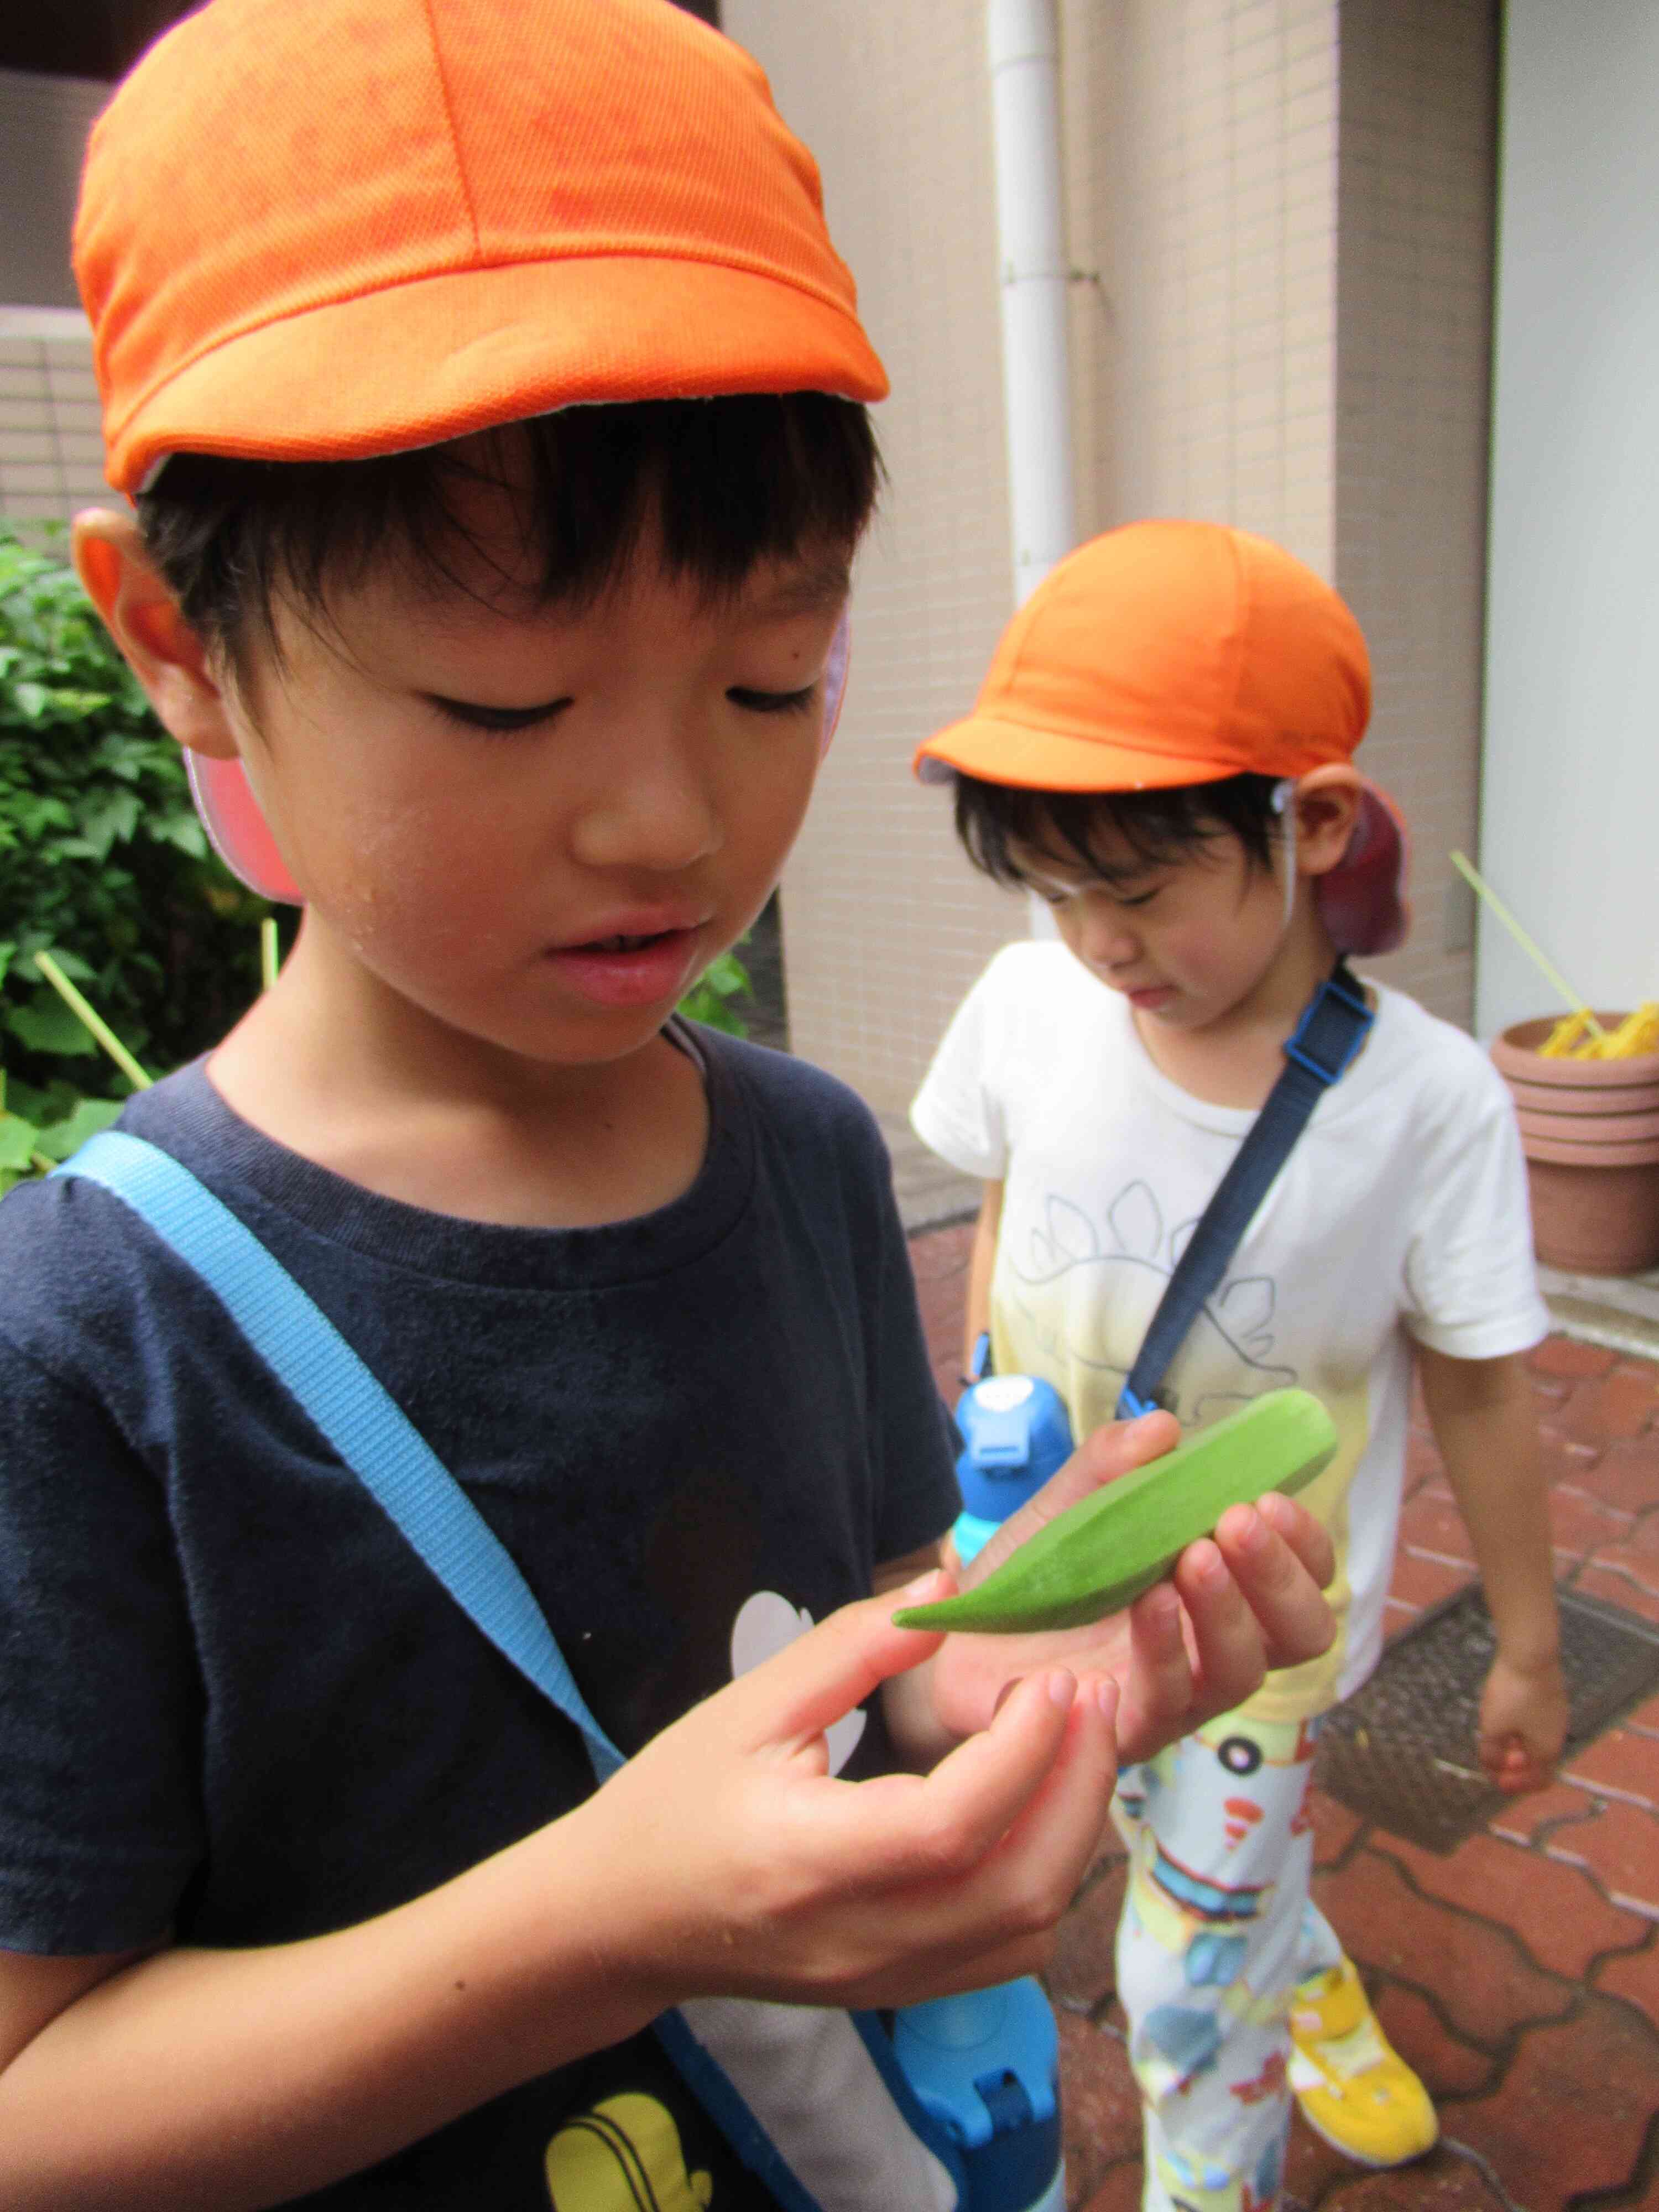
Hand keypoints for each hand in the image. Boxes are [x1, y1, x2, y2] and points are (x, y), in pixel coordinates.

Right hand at [565, 1576, 1119, 2015]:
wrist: (621, 1920)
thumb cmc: (674, 1799)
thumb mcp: (750, 1705)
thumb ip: (854, 1647)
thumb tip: (951, 1587)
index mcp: (807, 1860)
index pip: (949, 1827)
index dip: (1019, 1753)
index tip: (1048, 1678)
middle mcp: (859, 1938)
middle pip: (1016, 1891)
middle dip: (1075, 1788)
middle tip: (1089, 1698)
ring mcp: (887, 1980)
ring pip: (1027, 1930)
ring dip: (1073, 1835)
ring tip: (1077, 1744)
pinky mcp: (902, 1993)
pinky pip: (1008, 1953)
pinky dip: (1047, 1881)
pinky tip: (1042, 1810)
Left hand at [911, 1412, 1335, 1765]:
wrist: (957, 1639)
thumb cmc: (1031, 1576)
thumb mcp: (1066, 1506)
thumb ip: (1111, 1465)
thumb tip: (1164, 1429)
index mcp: (1219, 1590)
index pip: (1302, 1579)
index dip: (1303, 1544)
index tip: (1270, 1499)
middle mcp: (1214, 1647)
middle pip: (1298, 1633)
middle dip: (1280, 1575)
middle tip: (1238, 1522)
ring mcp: (1177, 1695)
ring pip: (1242, 1671)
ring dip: (1227, 1609)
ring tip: (1194, 1555)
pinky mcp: (1128, 1729)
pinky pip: (1167, 1701)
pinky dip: (1164, 1649)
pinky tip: (1149, 1603)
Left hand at [1479, 1648, 1567, 1794]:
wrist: (1530, 1653)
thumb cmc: (1513, 1692)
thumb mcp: (1493, 1728)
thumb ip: (1492, 1754)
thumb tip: (1494, 1769)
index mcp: (1547, 1750)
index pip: (1538, 1781)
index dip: (1517, 1786)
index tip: (1496, 1780)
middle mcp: (1557, 1735)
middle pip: (1536, 1761)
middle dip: (1513, 1765)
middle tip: (1493, 1759)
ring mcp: (1556, 1714)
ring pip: (1534, 1739)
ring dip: (1515, 1744)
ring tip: (1494, 1736)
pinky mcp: (1550, 1696)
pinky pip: (1535, 1720)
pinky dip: (1519, 1726)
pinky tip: (1502, 1713)